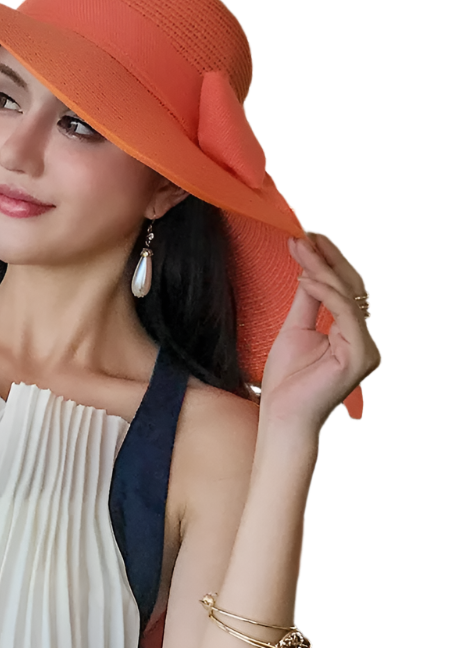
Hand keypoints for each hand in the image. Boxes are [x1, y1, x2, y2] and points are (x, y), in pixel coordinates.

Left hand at [259, 231, 381, 434]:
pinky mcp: (360, 356)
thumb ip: (308, 300)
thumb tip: (310, 268)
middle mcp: (364, 338)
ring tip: (299, 246)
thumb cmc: (288, 380)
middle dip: (326, 255)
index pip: (345, 286)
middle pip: (352, 285)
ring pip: (349, 295)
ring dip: (322, 267)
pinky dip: (326, 293)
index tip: (303, 234)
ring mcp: (366, 348)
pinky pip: (345, 315)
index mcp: (352, 332)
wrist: (282, 416)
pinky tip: (305, 278)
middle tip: (303, 232)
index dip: (327, 258)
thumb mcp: (296, 328)